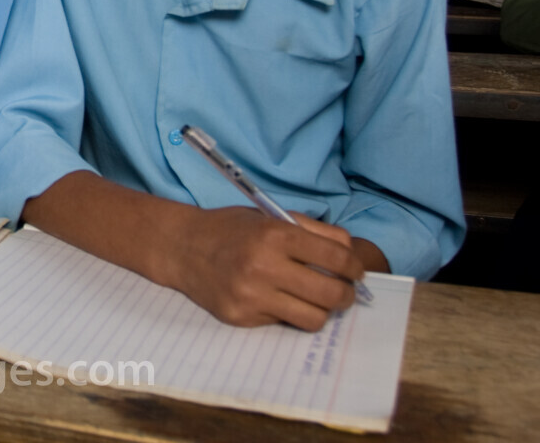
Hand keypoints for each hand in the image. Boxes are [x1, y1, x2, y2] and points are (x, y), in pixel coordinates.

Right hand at [168, 206, 362, 329]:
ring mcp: (251, 295)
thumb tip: (351, 254)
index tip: (356, 272)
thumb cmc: (232, 229)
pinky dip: (288, 313)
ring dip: (322, 310)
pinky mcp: (241, 317)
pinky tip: (279, 300)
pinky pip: (283, 323)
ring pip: (313, 318)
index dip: (354, 267)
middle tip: (344, 292)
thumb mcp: (270, 217)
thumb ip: (313, 231)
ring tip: (315, 300)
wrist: (183, 247)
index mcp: (275, 234)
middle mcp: (264, 265)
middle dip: (346, 295)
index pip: (336, 257)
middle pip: (331, 294)